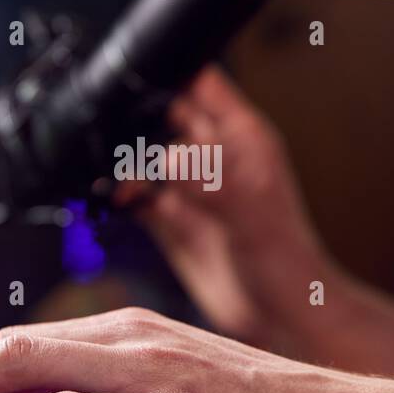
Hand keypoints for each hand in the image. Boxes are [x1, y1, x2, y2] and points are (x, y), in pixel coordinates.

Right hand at [115, 67, 330, 352]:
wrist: (281, 320)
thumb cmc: (286, 263)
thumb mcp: (250, 212)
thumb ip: (211, 181)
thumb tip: (168, 157)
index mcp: (240, 137)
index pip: (199, 83)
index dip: (167, 72)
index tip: (131, 78)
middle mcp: (212, 157)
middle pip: (161, 115)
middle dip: (131, 119)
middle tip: (109, 139)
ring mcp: (189, 189)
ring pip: (143, 156)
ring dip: (120, 161)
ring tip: (109, 177)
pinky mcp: (171, 221)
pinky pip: (134, 196)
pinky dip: (115, 196)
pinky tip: (107, 202)